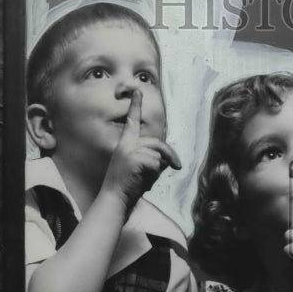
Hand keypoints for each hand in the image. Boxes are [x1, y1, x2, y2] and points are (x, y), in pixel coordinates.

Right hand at [102, 89, 180, 209]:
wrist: (114, 200)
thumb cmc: (128, 187)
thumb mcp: (139, 168)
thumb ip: (151, 158)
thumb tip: (168, 159)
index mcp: (125, 144)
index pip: (131, 122)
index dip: (135, 106)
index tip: (137, 91)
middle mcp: (126, 144)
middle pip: (157, 143)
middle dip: (170, 155)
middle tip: (178, 167)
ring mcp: (129, 151)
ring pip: (158, 155)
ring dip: (158, 170)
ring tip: (145, 180)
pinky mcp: (133, 159)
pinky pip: (156, 164)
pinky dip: (155, 176)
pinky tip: (143, 182)